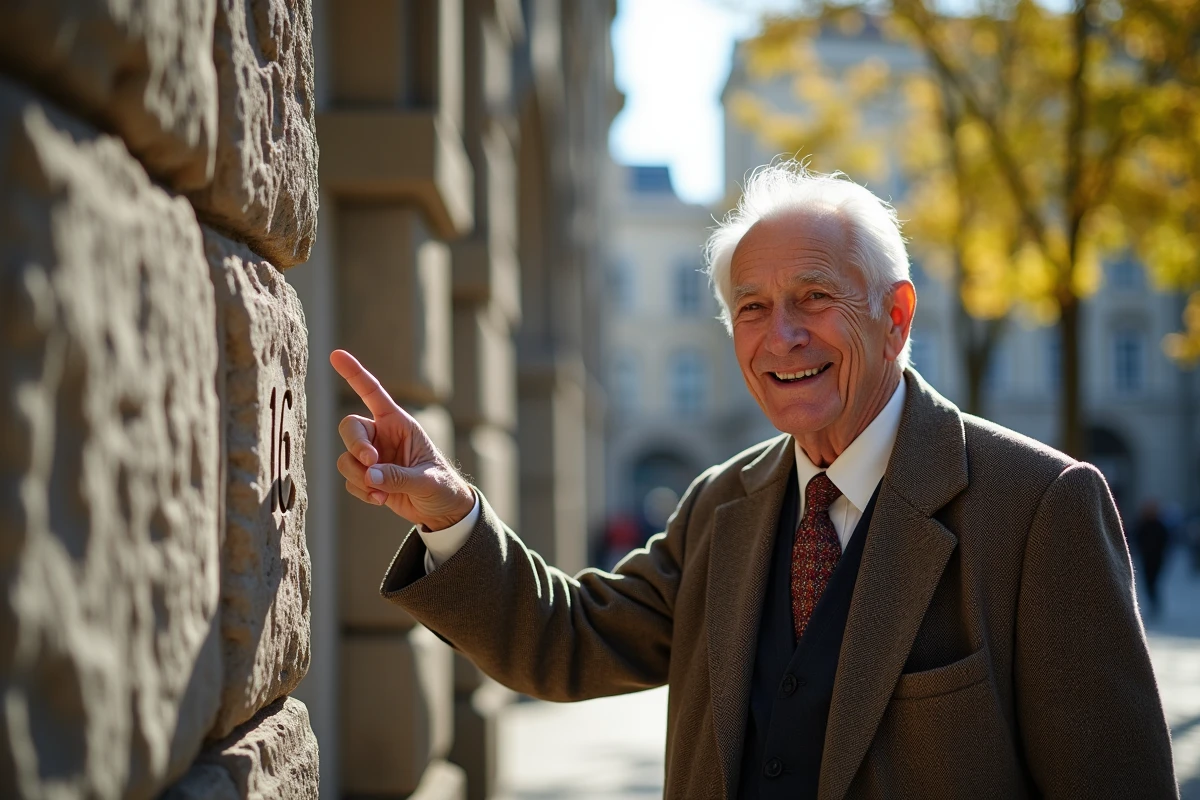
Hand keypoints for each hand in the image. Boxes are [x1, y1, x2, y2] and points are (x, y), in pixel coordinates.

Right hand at [331, 349, 474, 530]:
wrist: (442, 510)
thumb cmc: (443, 486)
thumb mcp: (427, 480)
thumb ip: (399, 477)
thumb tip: (370, 475)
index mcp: (399, 423)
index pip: (372, 393)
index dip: (354, 373)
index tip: (336, 355)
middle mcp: (382, 436)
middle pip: (350, 428)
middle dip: (355, 447)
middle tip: (370, 464)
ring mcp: (373, 457)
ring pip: (346, 459)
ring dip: (358, 477)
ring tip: (381, 492)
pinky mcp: (368, 477)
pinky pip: (351, 480)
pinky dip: (362, 491)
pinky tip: (381, 500)